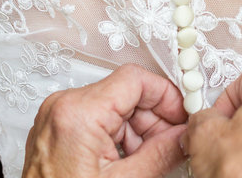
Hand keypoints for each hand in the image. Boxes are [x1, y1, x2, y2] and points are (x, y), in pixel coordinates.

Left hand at [22, 64, 187, 177]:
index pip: (136, 79)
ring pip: (114, 107)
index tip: (182, 115)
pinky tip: (127, 163)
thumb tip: (184, 135)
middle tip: (171, 144)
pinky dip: (119, 137)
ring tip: (147, 162)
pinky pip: (98, 119)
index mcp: (78, 113)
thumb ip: (162, 153)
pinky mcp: (56, 129)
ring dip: (138, 132)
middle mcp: (63, 107)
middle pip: (126, 93)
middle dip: (154, 119)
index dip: (167, 96)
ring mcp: (57, 117)